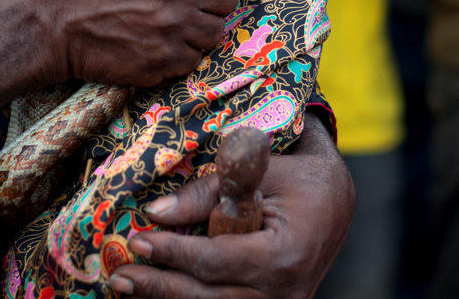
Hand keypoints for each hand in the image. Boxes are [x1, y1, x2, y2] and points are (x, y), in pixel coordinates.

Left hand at [109, 114, 355, 298]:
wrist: (338, 199)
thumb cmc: (299, 176)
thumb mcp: (258, 171)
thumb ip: (208, 191)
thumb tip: (155, 212)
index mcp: (284, 255)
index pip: (216, 262)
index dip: (173, 254)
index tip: (138, 239)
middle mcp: (285, 292)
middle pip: (209, 297)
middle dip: (160, 286)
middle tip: (120, 273)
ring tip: (128, 286)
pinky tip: (158, 294)